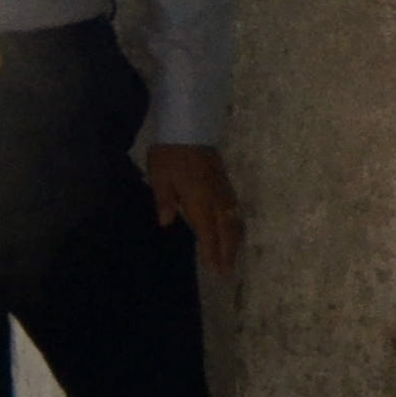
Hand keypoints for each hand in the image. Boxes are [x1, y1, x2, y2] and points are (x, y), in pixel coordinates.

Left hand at [148, 142, 245, 273]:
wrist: (189, 125)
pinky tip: (232, 230)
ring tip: (232, 256)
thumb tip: (166, 222)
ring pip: (234, 220)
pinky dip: (236, 225)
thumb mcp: (159, 177)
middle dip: (228, 252)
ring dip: (234, 240)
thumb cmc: (170, 153)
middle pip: (227, 230)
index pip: (208, 232)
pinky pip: (235, 209)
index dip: (212, 252)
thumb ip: (163, 200)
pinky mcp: (225, 181)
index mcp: (200, 200)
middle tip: (226, 271)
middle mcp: (217, 198)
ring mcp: (223, 189)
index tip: (215, 270)